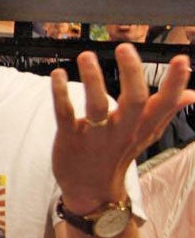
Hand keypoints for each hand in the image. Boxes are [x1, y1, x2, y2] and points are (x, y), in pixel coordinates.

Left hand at [51, 43, 194, 212]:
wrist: (90, 189)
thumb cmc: (118, 154)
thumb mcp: (146, 135)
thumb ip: (166, 111)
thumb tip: (193, 94)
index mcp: (140, 127)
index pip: (163, 104)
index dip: (175, 84)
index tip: (181, 60)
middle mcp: (121, 130)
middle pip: (132, 101)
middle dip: (131, 74)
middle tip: (125, 47)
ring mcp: (94, 135)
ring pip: (96, 106)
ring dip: (92, 80)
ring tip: (87, 56)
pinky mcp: (69, 137)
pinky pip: (64, 114)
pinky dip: (60, 94)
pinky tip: (57, 74)